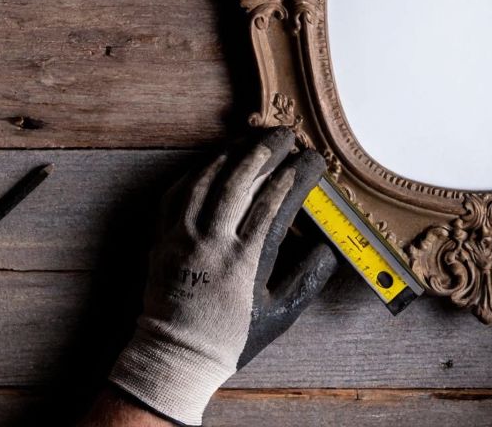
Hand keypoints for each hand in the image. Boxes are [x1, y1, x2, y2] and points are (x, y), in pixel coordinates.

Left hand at [108, 128, 337, 424]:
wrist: (176, 355)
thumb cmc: (229, 338)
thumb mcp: (278, 316)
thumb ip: (306, 280)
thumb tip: (328, 250)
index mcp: (247, 259)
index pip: (277, 202)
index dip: (297, 175)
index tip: (313, 160)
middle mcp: (215, 242)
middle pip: (242, 181)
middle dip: (267, 151)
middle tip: (286, 135)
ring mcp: (184, 237)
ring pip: (208, 180)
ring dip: (233, 153)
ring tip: (253, 137)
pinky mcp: (163, 238)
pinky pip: (178, 194)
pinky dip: (197, 172)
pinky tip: (213, 162)